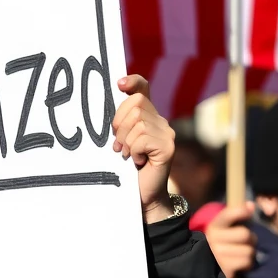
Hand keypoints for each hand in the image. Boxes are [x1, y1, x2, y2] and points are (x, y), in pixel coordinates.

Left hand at [111, 75, 175, 223]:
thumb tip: (109, 103)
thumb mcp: (120, 141)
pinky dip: (134, 150)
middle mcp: (161, 122)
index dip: (132, 82)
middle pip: (136, 104)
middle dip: (120, 124)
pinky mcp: (168, 147)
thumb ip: (119, 123)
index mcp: (147, 116)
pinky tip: (137, 161)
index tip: (119, 84)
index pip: (142, 88)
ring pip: (138, 122)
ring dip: (126, 141)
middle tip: (118, 144)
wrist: (142, 196)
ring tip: (127, 155)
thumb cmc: (126, 169)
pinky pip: (143, 137)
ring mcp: (167, 134)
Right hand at [205, 202, 256, 277]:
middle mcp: (213, 240)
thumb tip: (251, 204)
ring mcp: (219, 256)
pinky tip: (237, 265)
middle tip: (244, 243)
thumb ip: (235, 218)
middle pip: (245, 234)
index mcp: (212, 228)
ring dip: (248, 254)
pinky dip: (246, 265)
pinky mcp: (225, 270)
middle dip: (250, 240)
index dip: (241, 210)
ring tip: (239, 256)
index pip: (228, 214)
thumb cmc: (219, 247)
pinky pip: (247, 263)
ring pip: (250, 251)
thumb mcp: (222, 231)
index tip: (249, 208)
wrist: (203, 272)